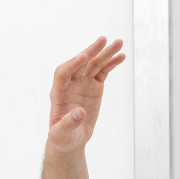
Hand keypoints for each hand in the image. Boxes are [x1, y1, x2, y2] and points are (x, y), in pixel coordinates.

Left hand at [47, 36, 125, 152]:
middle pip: (80, 64)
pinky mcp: (94, 87)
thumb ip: (67, 124)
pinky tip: (121, 56)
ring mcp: (82, 84)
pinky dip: (111, 63)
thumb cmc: (62, 137)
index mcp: (58, 94)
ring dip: (105, 53)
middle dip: (90, 52)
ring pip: (93, 65)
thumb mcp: (61, 134)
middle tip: (103, 40)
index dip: (72, 65)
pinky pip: (103, 71)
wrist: (71, 138)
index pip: (62, 74)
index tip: (84, 58)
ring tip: (119, 42)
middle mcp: (70, 85)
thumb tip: (79, 113)